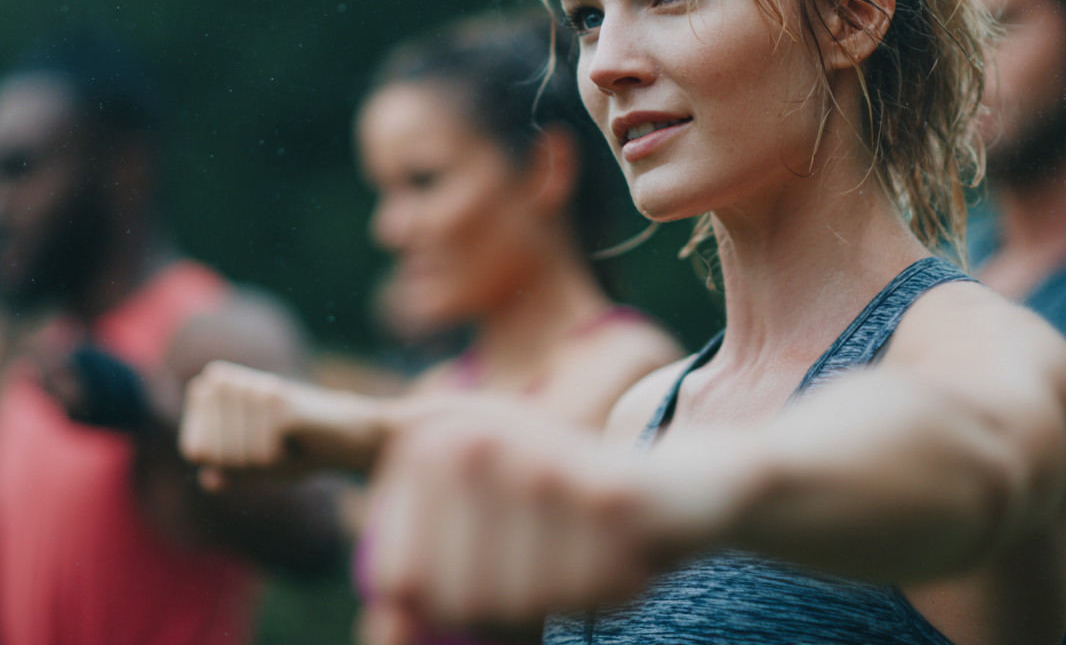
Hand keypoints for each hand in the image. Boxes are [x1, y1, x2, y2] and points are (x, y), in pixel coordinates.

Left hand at [179, 360, 389, 484]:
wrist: (348, 436)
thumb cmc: (300, 450)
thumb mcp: (258, 468)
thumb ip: (228, 473)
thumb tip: (206, 477)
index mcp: (215, 389)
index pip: (194, 447)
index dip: (223, 464)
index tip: (254, 452)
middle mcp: (228, 382)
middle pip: (212, 452)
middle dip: (243, 465)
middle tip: (274, 447)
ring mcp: (251, 388)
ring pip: (234, 454)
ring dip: (262, 462)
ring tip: (286, 442)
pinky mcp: (275, 399)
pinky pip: (259, 454)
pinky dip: (278, 460)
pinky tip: (297, 441)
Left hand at [361, 408, 676, 642]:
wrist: (681, 483)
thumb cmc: (561, 523)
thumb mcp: (474, 546)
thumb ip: (420, 583)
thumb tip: (384, 628)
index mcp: (431, 445)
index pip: (399, 580)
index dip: (452, 600)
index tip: (502, 555)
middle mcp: (474, 439)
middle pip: (458, 599)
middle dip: (510, 604)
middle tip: (555, 555)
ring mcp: (538, 462)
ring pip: (518, 605)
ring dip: (563, 597)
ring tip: (588, 547)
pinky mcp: (608, 494)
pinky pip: (581, 595)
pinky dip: (611, 590)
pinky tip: (629, 548)